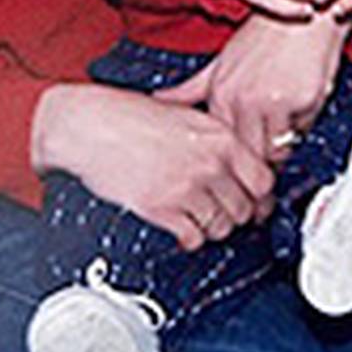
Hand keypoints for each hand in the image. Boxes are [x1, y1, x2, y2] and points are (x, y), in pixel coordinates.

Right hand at [31, 82, 276, 250]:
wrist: (88, 125)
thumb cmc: (129, 116)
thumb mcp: (185, 113)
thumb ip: (216, 137)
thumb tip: (240, 162)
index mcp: (219, 136)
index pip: (264, 180)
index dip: (260, 195)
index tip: (254, 200)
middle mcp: (209, 162)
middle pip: (246, 208)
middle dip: (237, 215)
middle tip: (225, 214)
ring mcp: (186, 186)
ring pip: (222, 226)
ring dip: (214, 228)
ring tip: (201, 220)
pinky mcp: (161, 208)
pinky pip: (193, 237)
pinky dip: (190, 238)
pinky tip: (182, 227)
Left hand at [170, 10, 345, 158]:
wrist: (301, 10)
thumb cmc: (265, 34)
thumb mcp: (220, 62)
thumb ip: (190, 88)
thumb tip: (159, 99)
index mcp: (219, 93)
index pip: (221, 146)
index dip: (233, 156)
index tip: (241, 157)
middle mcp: (240, 100)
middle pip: (247, 155)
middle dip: (258, 159)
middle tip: (269, 148)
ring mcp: (270, 101)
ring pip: (275, 150)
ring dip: (282, 142)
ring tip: (285, 120)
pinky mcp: (298, 101)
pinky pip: (301, 132)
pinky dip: (302, 126)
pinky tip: (299, 104)